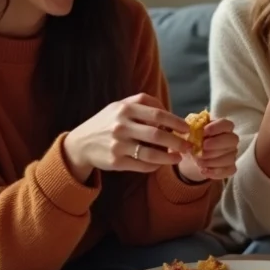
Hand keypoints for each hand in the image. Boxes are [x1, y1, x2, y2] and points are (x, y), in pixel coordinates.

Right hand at [63, 93, 191, 180]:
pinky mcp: (116, 161)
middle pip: (157, 135)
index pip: (157, 114)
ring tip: (178, 158)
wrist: (81, 143)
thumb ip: (144, 104)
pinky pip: (142, 165)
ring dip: (168, 157)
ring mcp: (118, 145)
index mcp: (125, 109)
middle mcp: (121, 126)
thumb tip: (170, 114)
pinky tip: (161, 164)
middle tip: (188, 146)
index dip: (175, 122)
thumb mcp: (120, 106)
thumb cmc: (108, 122)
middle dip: (177, 142)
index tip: (187, 128)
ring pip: (150, 153)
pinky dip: (155, 165)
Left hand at [176, 118, 238, 181]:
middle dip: (217, 144)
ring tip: (198, 162)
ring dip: (213, 160)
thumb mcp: (187, 135)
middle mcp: (230, 140)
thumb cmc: (192, 141)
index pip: (227, 124)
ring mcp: (232, 154)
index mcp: (221, 127)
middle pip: (232, 139)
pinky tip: (203, 171)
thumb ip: (187, 133)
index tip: (204, 132)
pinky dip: (216, 172)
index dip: (217, 127)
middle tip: (203, 147)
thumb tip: (186, 134)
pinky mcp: (230, 167)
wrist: (191, 157)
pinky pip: (229, 170)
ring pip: (230, 157)